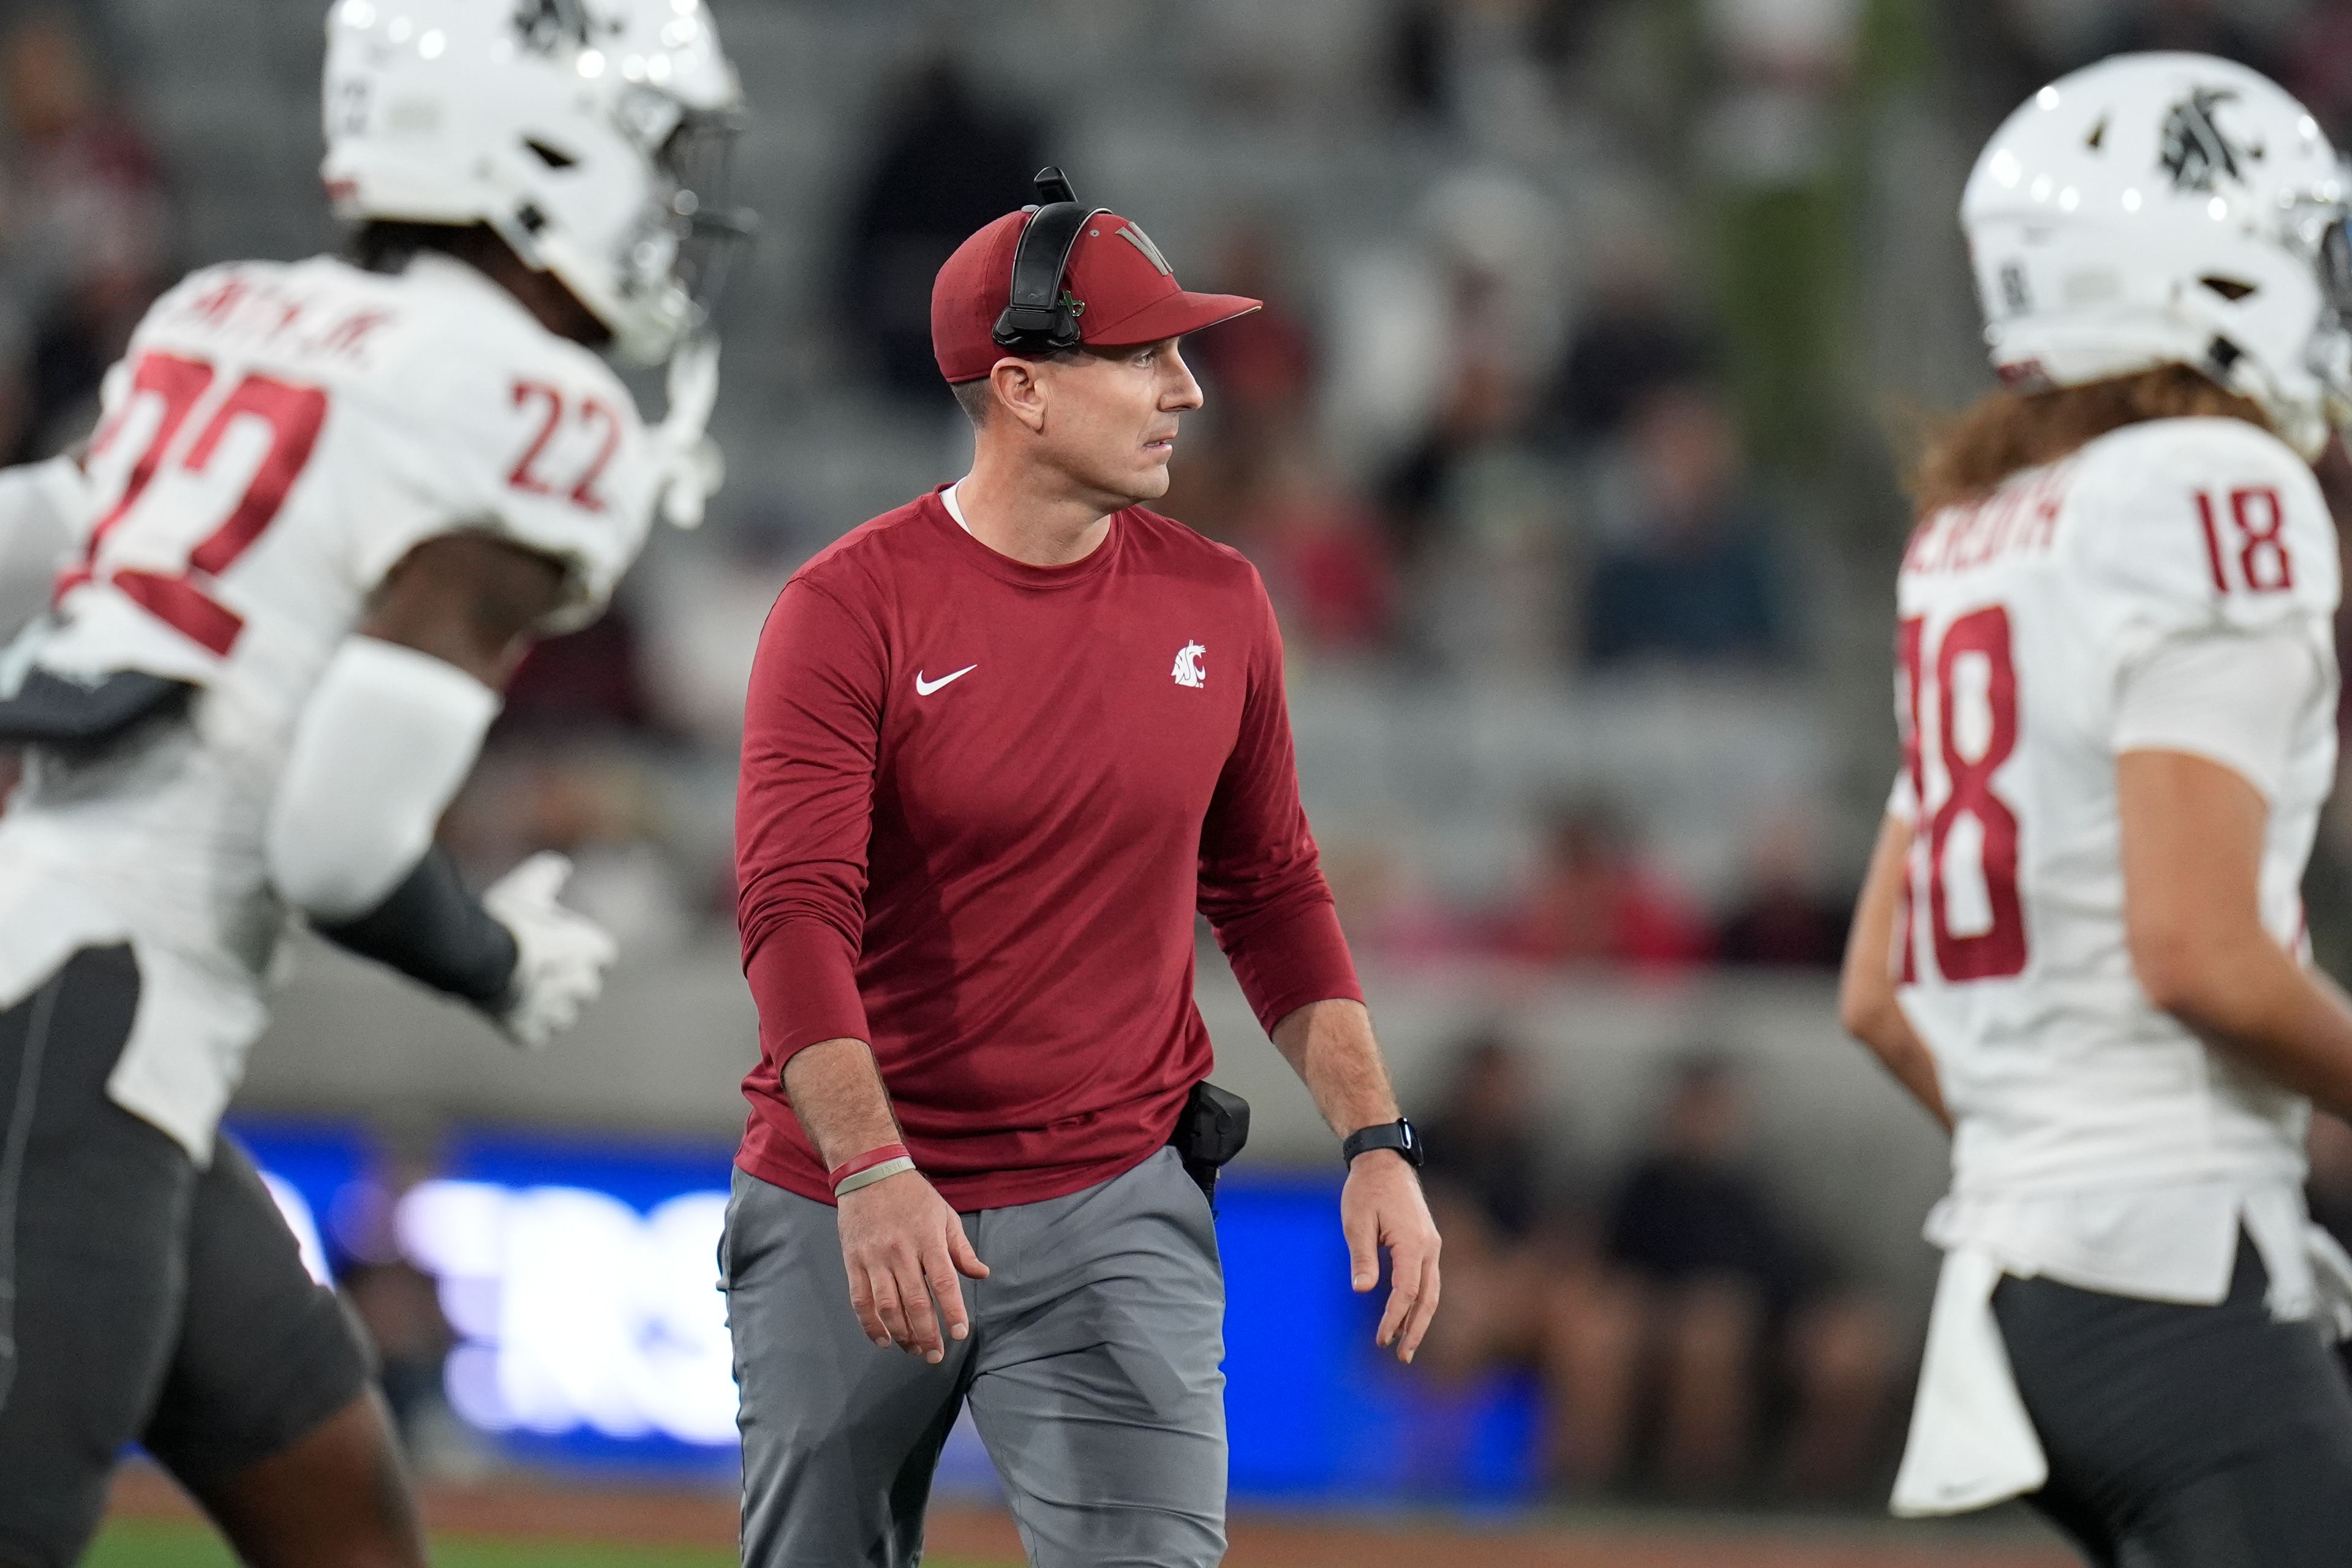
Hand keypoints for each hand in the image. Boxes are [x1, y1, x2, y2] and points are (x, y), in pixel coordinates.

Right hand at [482, 852, 618, 1048]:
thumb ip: (548, 873)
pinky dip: (527, 1028)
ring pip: (564, 1017)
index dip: (587, 948)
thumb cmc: (504, 917)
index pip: (604, 952)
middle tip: (547, 969)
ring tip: (531, 994)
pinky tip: (513, 1013)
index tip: (570, 944)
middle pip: (588, 988)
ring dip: (553, 1008)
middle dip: (572, 980)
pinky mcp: (526, 1031)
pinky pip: (535, 1036)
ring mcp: (552, 1011)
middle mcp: (579, 983)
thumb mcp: (527, 884)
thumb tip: (560, 865)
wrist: (474, 955)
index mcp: (588, 948)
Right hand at [837, 1169, 989, 1362]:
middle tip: (936, 1355)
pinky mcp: (853, 1261)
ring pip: (887, 1306)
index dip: (952, 1310)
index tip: (961, 1333)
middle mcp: (900, 1251)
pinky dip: (870, 1325)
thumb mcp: (944, 1215)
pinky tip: (884, 1341)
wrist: (869, 1172)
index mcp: (927, 1239)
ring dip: (901, 1334)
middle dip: (927, 1334)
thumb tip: (982, 1274)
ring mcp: (874, 1258)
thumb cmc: (913, 1196)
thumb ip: (961, 1248)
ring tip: (914, 1350)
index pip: (943, 1281)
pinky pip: (860, 1300)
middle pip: (915, 1302)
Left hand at [1341, 1150, 1441, 1362]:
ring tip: (1406, 1345)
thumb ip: (1362, 1257)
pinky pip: (1427, 1279)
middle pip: (1427, 1298)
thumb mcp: (1357, 1222)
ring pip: (1431, 1291)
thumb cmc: (1366, 1190)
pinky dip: (1420, 1301)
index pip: (1406, 1292)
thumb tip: (1362, 1291)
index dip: (1394, 1318)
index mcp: (1412, 1243)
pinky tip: (1407, 1315)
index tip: (1381, 1340)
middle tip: (1402, 1357)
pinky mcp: (1427, 1243)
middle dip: (1415, 1330)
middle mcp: (1429, 1247)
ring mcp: (1431, 1245)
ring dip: (1420, 1319)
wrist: (1384, 1161)